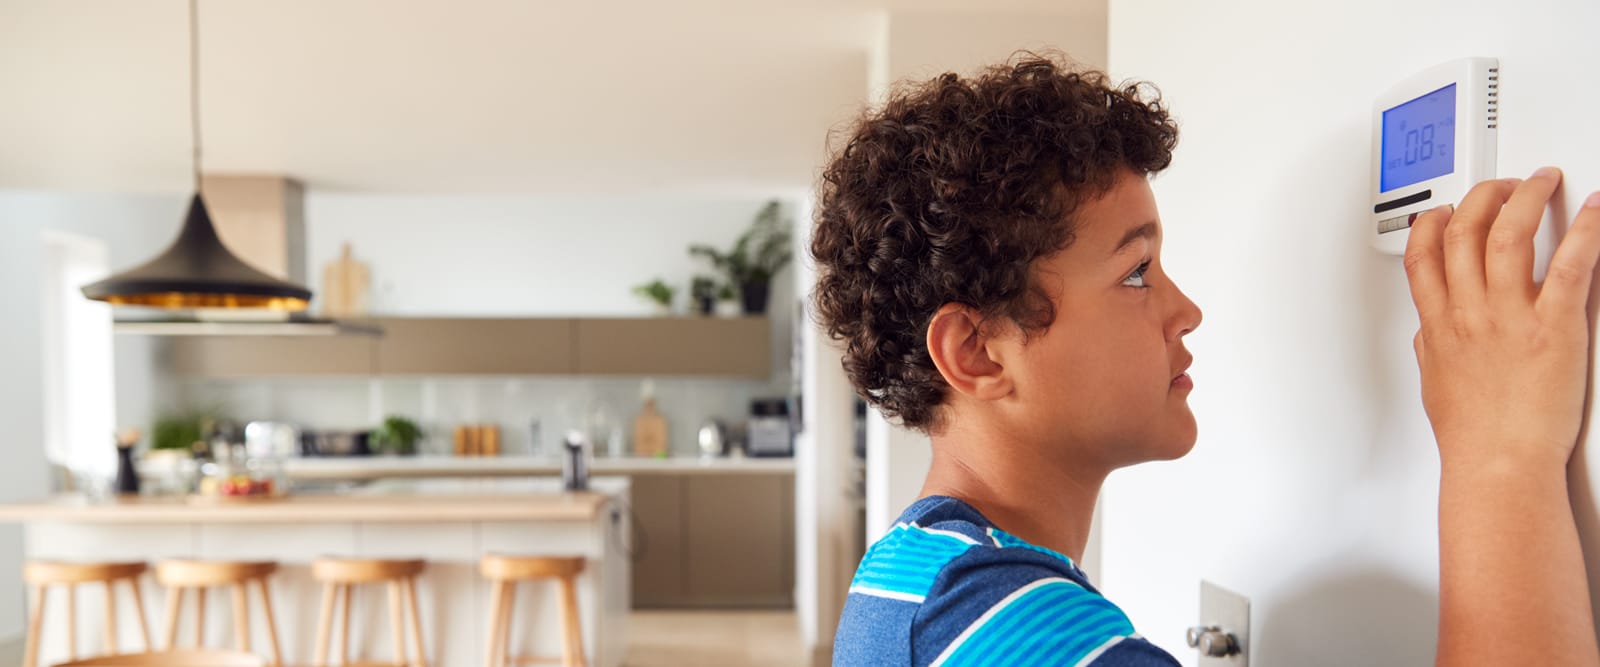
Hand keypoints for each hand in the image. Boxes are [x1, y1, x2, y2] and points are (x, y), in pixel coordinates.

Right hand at [1404, 168, 1599, 469]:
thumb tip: (1429, 332)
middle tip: (1503, 187)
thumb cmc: (1471, 434)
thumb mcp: (1434, 382)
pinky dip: (1585, 230)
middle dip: (1483, 196)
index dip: (1433, 221)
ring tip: (1544, 182)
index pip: (1423, 253)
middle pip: (1464, 230)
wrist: (1499, 463)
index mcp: (1438, 324)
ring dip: (1527, 198)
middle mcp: (1469, 311)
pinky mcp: (1554, 326)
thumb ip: (1431, 346)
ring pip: (1509, 234)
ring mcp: (1509, 316)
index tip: (1445, 209)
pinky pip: (1570, 265)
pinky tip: (1593, 211)